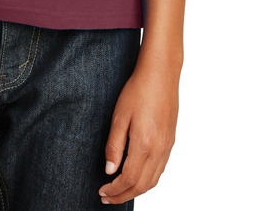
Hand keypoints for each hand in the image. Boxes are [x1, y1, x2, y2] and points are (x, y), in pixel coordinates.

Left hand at [98, 63, 178, 203]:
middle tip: (108, 198)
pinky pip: (160, 169)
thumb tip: (109, 170)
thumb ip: (114, 146)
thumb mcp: (119, 116)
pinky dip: (148, 180)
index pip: (129, 179)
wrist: (161, 74)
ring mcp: (167, 146)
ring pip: (153, 180)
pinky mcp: (170, 141)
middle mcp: (159, 149)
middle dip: (124, 195)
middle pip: (142, 185)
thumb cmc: (138, 90)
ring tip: (120, 191)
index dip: (115, 190)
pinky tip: (137, 176)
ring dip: (136, 190)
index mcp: (144, 144)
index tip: (102, 191)